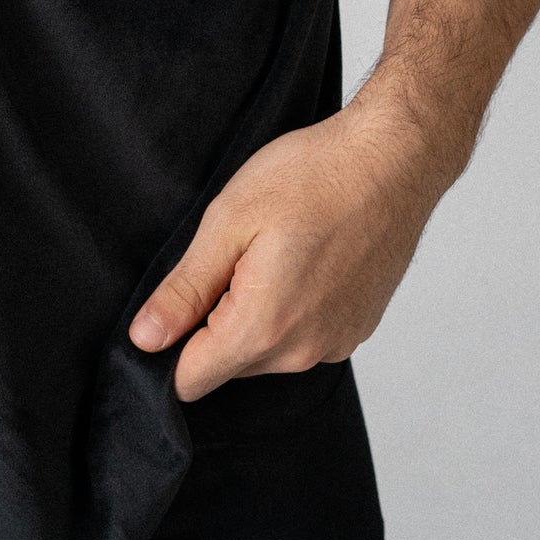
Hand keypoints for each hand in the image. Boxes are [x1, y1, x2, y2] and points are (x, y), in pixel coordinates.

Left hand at [126, 98, 446, 400]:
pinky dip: (291, 308)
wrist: (393, 159)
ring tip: (272, 249)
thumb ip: (185, 289)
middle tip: (233, 254)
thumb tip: (145, 339)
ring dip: (254, 313)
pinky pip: (302, 337)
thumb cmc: (313, 176)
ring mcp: (336, 344)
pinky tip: (303, 257)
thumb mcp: (229, 220)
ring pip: (266, 351)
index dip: (171, 343)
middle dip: (215, 320)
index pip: (191, 380)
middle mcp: (303, 352)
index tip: (181, 297)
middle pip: (228, 364)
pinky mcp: (356, 330)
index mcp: (264, 328)